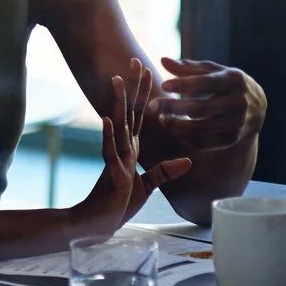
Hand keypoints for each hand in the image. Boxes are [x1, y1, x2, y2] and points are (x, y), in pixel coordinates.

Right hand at [73, 60, 194, 231]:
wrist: (98, 224)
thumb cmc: (118, 205)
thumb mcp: (148, 187)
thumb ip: (165, 172)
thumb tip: (188, 161)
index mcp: (131, 149)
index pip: (139, 116)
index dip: (144, 94)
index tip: (147, 71)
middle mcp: (122, 149)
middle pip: (128, 112)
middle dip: (131, 88)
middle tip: (134, 61)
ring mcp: (115, 159)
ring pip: (118, 126)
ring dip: (117, 103)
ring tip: (117, 80)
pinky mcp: (111, 174)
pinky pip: (109, 151)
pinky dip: (108, 135)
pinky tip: (107, 119)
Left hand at [152, 58, 264, 149]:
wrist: (258, 107)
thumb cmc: (226, 84)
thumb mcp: (213, 71)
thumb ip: (188, 67)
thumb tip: (162, 60)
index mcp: (234, 80)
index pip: (205, 83)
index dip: (183, 85)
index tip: (163, 85)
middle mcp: (238, 102)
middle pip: (200, 108)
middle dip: (172, 107)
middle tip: (151, 105)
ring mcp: (236, 123)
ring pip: (200, 129)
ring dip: (176, 125)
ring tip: (161, 118)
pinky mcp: (232, 139)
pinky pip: (204, 143)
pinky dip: (185, 138)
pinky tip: (173, 129)